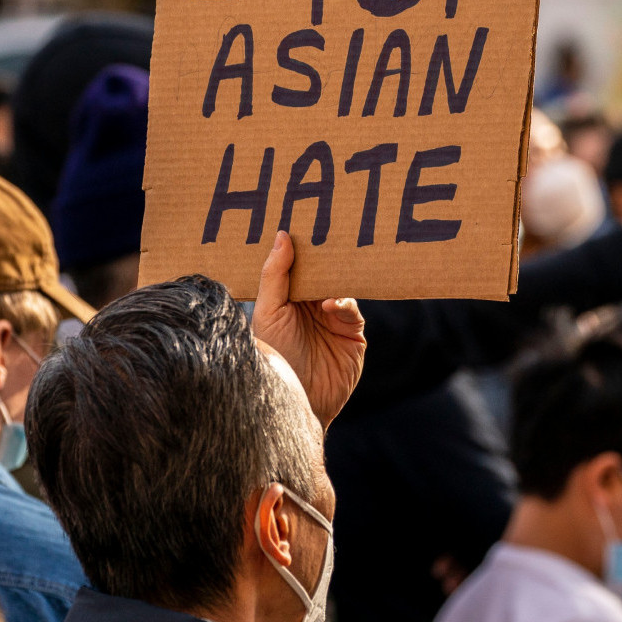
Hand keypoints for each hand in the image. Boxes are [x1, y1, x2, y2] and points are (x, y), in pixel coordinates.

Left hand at [253, 231, 366, 426]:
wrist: (296, 402)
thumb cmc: (274, 358)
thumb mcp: (269, 312)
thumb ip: (275, 275)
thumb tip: (282, 235)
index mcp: (289, 299)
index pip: (299, 265)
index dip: (302, 245)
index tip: (306, 219)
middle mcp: (312, 307)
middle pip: (324, 272)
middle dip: (326, 254)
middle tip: (330, 228)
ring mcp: (334, 320)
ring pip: (342, 287)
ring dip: (339, 276)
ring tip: (335, 261)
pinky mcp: (353, 336)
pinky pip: (353, 312)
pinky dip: (344, 304)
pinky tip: (331, 306)